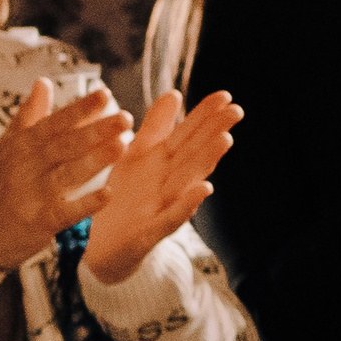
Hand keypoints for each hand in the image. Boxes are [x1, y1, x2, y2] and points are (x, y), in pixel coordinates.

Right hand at [0, 81, 129, 270]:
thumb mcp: (4, 147)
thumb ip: (29, 116)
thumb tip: (44, 82)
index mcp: (20, 146)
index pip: (53, 123)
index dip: (79, 109)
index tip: (105, 94)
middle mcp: (25, 167)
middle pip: (64, 145)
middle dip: (96, 131)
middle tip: (126, 118)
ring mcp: (31, 195)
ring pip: (67, 174)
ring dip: (95, 160)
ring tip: (121, 146)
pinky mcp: (36, 222)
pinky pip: (65, 212)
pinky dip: (86, 204)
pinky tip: (108, 194)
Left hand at [81, 90, 240, 283]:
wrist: (104, 246)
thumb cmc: (125, 199)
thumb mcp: (136, 156)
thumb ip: (156, 127)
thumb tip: (175, 93)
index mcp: (164, 162)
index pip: (188, 134)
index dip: (204, 115)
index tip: (224, 95)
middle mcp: (170, 182)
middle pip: (194, 153)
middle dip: (214, 132)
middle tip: (236, 111)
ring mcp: (164, 205)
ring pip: (189, 180)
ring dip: (207, 160)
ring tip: (225, 139)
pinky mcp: (152, 231)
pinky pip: (172, 217)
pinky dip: (188, 204)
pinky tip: (204, 189)